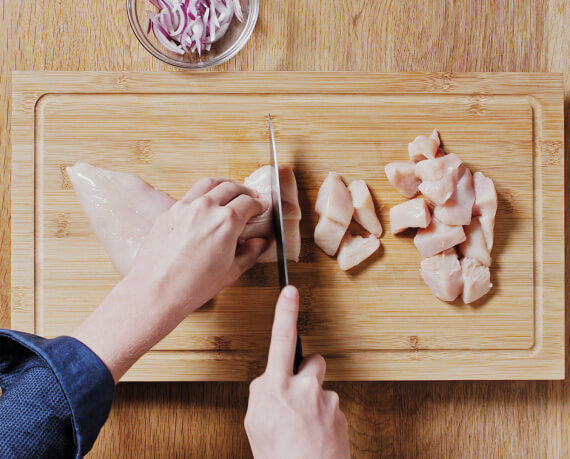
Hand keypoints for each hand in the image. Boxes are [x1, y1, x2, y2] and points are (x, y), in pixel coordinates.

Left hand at [72, 178, 268, 381]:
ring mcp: (185, 207)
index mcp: (226, 221)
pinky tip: (205, 205)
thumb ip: (250, 253)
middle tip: (251, 197)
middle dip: (245, 191)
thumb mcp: (231, 272)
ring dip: (224, 185)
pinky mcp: (169, 212)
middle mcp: (206, 208)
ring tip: (230, 190)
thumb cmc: (192, 285)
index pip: (249, 203)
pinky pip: (190, 195)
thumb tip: (260, 243)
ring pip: (209, 184)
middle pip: (231, 187)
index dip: (260, 204)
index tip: (262, 207)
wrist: (156, 291)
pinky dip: (203, 195)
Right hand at [244, 286, 349, 458]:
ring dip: (314, 399)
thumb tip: (271, 382)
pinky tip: (315, 436)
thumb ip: (263, 394)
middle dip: (307, 372)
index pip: (281, 340)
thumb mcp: (255, 423)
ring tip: (305, 426)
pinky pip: (330, 406)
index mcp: (276, 388)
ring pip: (321, 388)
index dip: (285, 312)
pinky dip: (323, 417)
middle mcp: (304, 388)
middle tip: (299, 395)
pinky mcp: (341, 413)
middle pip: (313, 361)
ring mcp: (326, 400)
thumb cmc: (276, 456)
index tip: (291, 290)